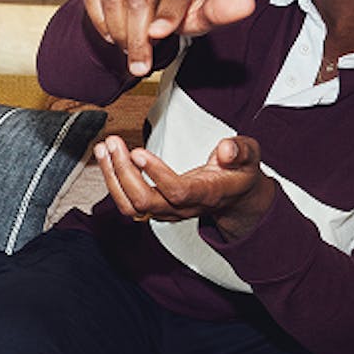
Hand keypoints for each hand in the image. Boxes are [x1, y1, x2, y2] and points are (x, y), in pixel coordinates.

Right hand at [81, 0, 254, 76]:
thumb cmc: (181, 8)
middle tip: (140, 66)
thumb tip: (246, 5)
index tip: (159, 35)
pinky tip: (112, 33)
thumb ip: (221, 12)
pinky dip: (99, 21)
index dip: (167, 12)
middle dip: (138, 38)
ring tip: (129, 51)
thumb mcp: (202, 14)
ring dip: (118, 32)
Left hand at [95, 134, 275, 239]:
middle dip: (124, 171)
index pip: (177, 191)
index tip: (138, 152)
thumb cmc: (238, 174)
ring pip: (130, 205)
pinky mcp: (153, 208)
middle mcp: (182, 208)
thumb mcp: (249, 157)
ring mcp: (165, 211)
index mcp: (206, 194)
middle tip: (113, 143)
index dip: (156, 174)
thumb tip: (227, 149)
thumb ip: (241, 151)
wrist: (234, 197)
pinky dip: (112, 179)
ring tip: (104, 148)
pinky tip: (106, 156)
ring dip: (112, 176)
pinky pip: (126, 202)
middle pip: (145, 201)